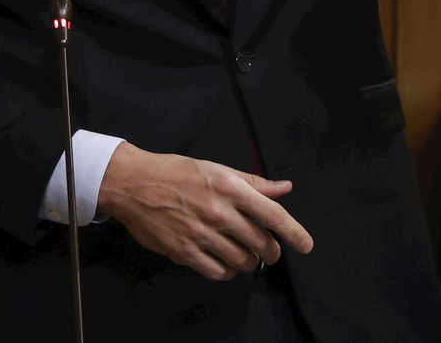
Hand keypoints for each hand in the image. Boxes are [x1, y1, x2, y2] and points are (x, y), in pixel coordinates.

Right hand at [97, 143, 313, 281]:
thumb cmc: (176, 173)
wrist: (134, 184)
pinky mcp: (184, 251)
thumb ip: (252, 183)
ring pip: (241, 260)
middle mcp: (218, 211)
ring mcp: (200, 234)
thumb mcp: (217, 169)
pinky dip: (227, 272)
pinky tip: (225, 263)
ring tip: (245, 255)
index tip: (306, 245)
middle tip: (269, 251)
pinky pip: (217, 272)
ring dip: (249, 262)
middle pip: (260, 242)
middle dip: (270, 251)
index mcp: (230, 187)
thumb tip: (283, 188)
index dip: (293, 232)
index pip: (272, 214)